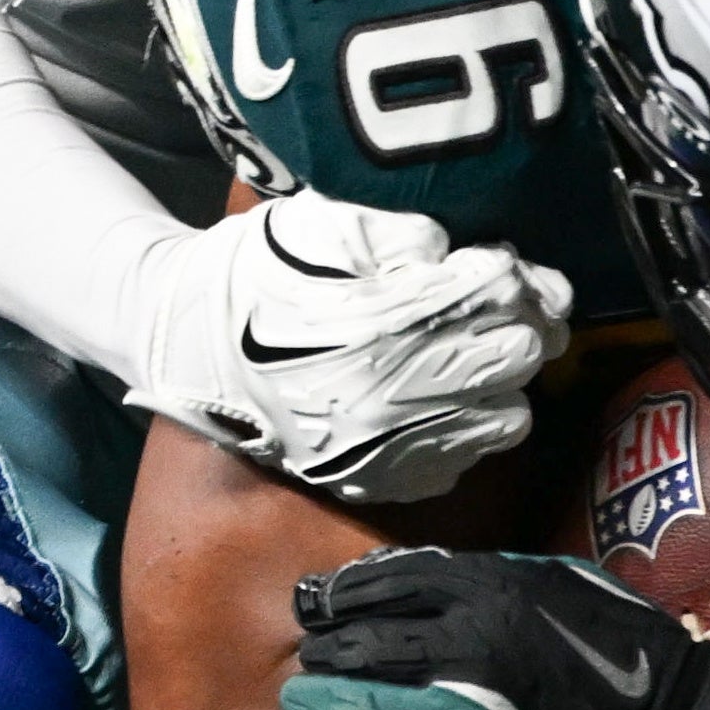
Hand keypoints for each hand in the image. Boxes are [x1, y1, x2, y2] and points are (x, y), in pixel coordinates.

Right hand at [124, 194, 571, 497]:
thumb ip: (397, 234)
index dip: (517, 273)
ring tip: (477, 351)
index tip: (508, 262)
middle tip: (509, 302)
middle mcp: (397, 393)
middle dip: (525, 321)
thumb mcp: (316, 227)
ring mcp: (393, 446)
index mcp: (386, 322)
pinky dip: (472, 425)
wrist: (183, 351)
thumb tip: (455, 252)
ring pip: (509, 415)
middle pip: (518, 355)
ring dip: (506, 378)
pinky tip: (446, 398)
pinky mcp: (383, 481)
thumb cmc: (250, 276)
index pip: (498, 294)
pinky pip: (465, 459)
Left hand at [281, 548, 709, 709]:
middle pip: (362, 645)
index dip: (339, 598)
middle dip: (324, 654)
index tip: (320, 608)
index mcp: (491, 591)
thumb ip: (484, 574)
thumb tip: (410, 574)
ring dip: (324, 707)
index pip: (383, 585)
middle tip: (309, 664)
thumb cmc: (619, 645)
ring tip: (306, 707)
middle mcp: (469, 648)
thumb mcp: (556, 580)